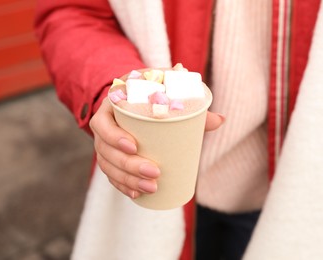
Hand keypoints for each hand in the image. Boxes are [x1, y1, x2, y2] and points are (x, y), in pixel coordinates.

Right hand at [90, 98, 224, 198]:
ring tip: (150, 187)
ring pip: (108, 166)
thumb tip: (220, 120)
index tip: (134, 146)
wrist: (136, 100)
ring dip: (127, 179)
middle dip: (129, 165)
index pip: (103, 122)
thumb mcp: (166, 95)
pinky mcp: (110, 157)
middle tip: (154, 172)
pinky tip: (136, 194)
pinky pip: (110, 175)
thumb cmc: (152, 96)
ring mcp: (105, 144)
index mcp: (112, 106)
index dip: (114, 136)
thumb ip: (191, 107)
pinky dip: (122, 185)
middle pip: (107, 150)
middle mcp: (104, 126)